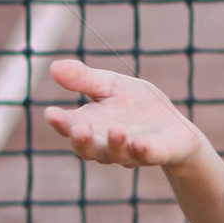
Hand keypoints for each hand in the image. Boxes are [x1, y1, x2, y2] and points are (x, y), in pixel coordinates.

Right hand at [44, 58, 202, 170]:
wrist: (172, 124)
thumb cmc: (135, 105)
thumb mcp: (109, 85)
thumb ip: (83, 79)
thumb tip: (53, 66)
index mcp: (91, 126)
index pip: (70, 127)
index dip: (60, 122)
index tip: (51, 113)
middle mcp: (106, 145)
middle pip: (88, 149)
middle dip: (82, 141)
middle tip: (78, 130)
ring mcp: (130, 152)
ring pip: (117, 154)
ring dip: (115, 144)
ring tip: (117, 130)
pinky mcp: (156, 153)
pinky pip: (148, 156)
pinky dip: (143, 151)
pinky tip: (139, 143)